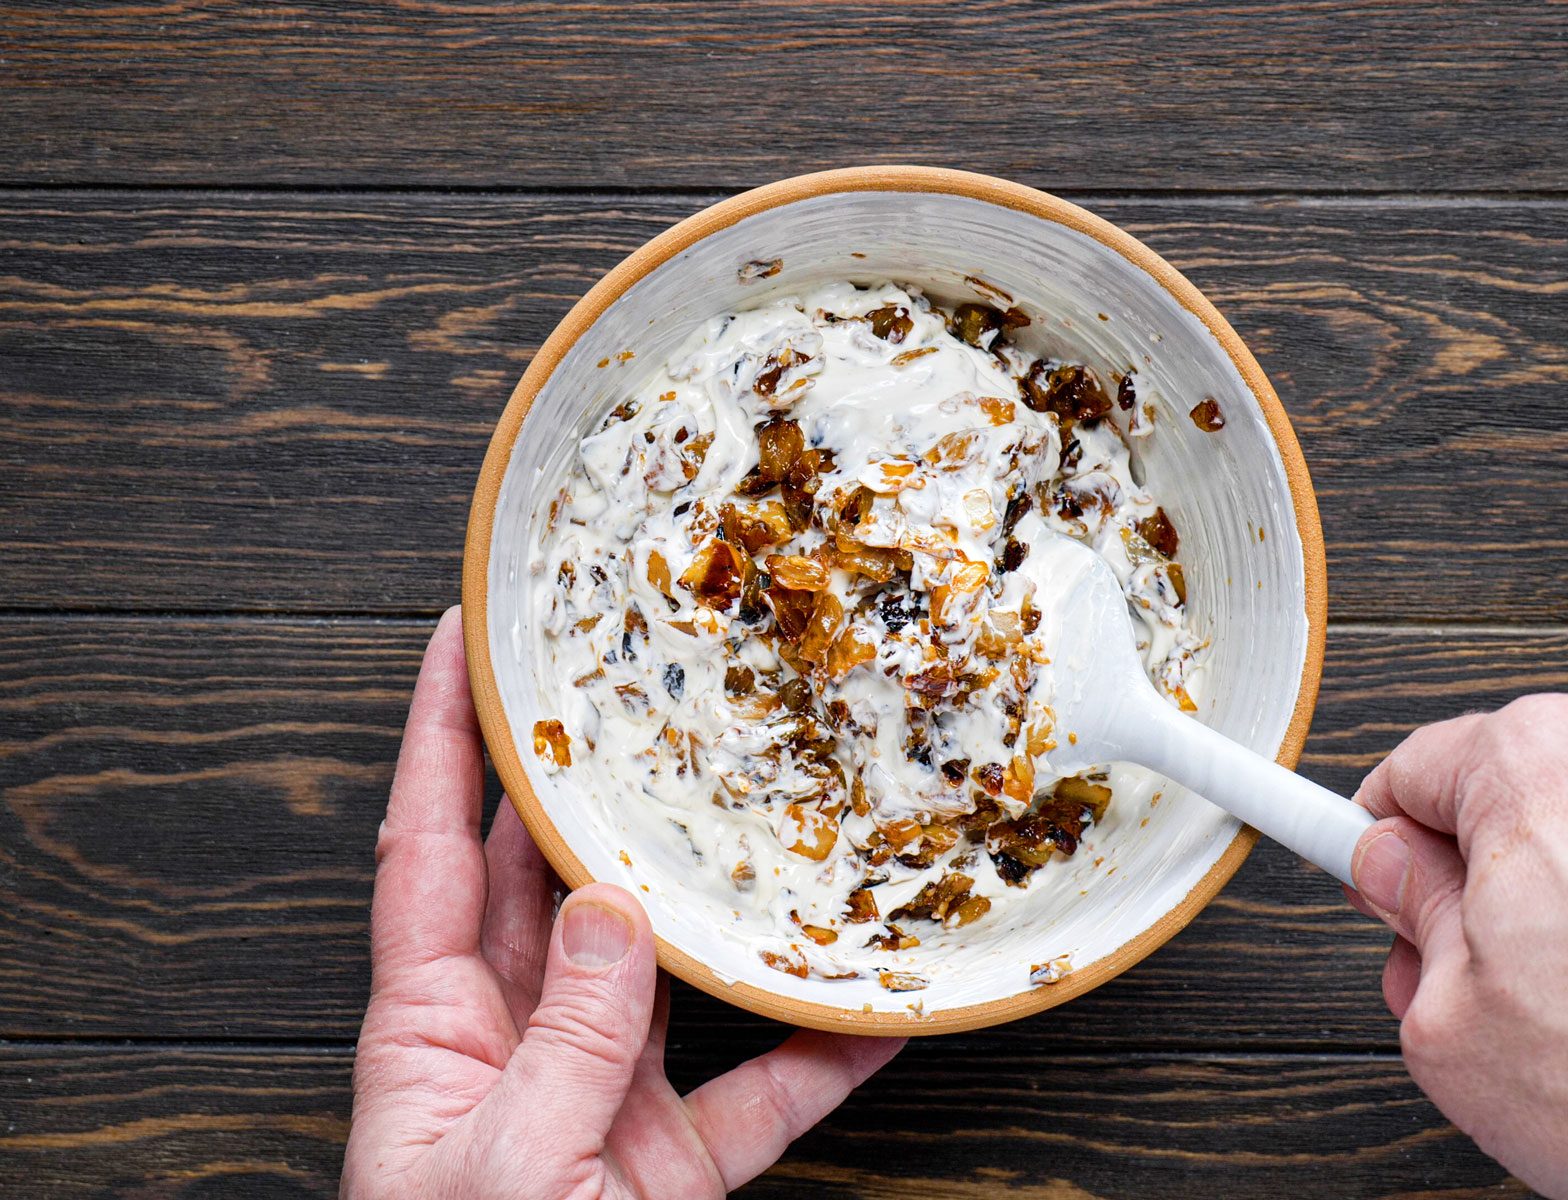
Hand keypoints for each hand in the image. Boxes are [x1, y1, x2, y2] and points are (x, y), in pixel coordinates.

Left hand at [342, 609, 903, 1198]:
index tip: (461, 640)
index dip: (437, 739)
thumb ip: (566, 1041)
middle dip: (592, 786)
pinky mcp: (669, 1167)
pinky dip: (817, 1054)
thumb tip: (613, 913)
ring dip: (721, 903)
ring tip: (776, 814)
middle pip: (554, 885)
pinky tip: (879, 1010)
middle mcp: (512, 1048)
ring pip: (666, 972)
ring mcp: (595, 1103)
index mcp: (432, 1035)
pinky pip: (756, 1093)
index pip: (427, 850)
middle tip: (644, 691)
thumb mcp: (506, 1171)